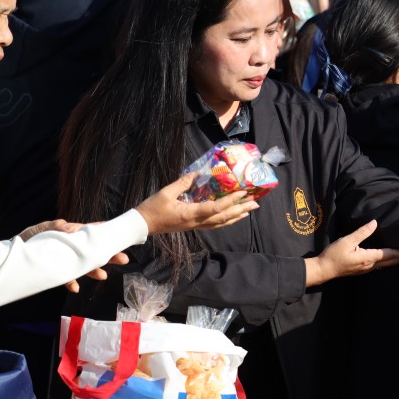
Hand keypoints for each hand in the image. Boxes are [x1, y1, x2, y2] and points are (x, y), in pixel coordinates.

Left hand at [17, 220, 130, 291]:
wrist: (8, 257)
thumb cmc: (25, 240)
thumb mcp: (39, 230)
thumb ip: (54, 227)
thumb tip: (69, 226)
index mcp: (69, 235)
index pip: (90, 233)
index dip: (105, 234)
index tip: (119, 236)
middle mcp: (70, 248)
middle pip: (92, 251)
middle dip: (108, 256)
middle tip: (124, 260)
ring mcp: (64, 260)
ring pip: (83, 265)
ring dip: (93, 271)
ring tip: (103, 276)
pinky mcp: (56, 271)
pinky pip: (67, 278)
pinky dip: (72, 282)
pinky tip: (75, 288)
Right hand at [135, 173, 258, 234]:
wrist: (143, 225)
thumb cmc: (153, 208)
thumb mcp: (165, 192)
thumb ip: (183, 182)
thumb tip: (199, 172)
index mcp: (190, 213)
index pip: (216, 208)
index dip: (231, 201)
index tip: (242, 192)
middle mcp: (197, 222)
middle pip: (224, 218)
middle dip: (241, 209)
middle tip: (255, 202)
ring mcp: (196, 226)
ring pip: (222, 223)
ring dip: (237, 216)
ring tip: (250, 209)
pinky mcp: (194, 226)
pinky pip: (216, 224)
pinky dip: (228, 220)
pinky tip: (234, 216)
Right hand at [305, 220, 398, 285]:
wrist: (323, 270)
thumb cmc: (333, 255)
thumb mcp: (347, 241)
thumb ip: (362, 232)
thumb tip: (375, 223)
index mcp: (368, 257)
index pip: (390, 254)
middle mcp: (370, 265)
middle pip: (392, 261)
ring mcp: (367, 268)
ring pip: (387, 264)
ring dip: (398, 260)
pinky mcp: (363, 269)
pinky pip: (381, 264)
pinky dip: (389, 261)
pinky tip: (391, 258)